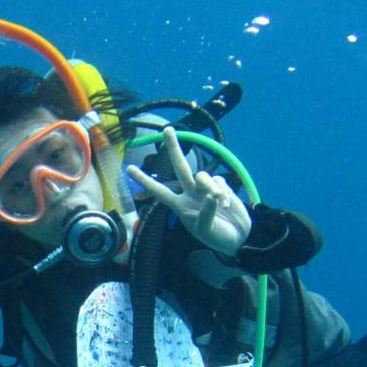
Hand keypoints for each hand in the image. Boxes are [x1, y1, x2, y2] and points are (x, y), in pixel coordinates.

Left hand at [126, 127, 251, 254]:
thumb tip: (210, 195)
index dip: (145, 180)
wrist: (238, 236)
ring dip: (211, 188)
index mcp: (179, 205)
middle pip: (180, 167)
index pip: (159, 191)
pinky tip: (227, 205)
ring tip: (221, 203)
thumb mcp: (206, 229)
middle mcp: (190, 193)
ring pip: (203, 176)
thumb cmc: (217, 237)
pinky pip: (219, 181)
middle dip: (174, 148)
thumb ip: (206, 213)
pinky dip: (224, 193)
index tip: (129, 168)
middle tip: (168, 130)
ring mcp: (205, 188)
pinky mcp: (221, 185)